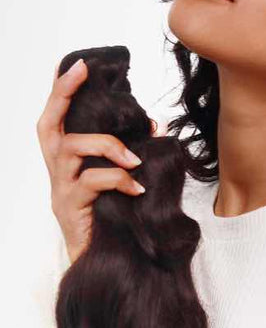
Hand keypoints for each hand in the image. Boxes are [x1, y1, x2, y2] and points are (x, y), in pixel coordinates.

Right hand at [36, 58, 156, 263]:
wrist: (102, 263)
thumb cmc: (113, 217)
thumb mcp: (122, 179)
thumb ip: (131, 153)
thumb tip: (156, 126)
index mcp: (67, 160)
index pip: (57, 118)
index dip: (62, 90)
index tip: (75, 63)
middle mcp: (56, 171)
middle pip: (47, 125)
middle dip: (63, 94)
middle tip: (82, 73)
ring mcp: (60, 190)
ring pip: (70, 148)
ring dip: (107, 145)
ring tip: (134, 158)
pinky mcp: (70, 208)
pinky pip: (91, 182)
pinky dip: (118, 179)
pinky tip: (138, 188)